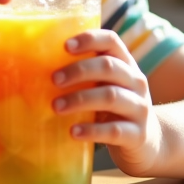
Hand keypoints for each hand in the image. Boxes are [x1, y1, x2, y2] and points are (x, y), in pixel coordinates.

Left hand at [51, 30, 164, 175]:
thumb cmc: (115, 111)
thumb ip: (84, 77)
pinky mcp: (138, 135)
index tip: (65, 46)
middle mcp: (136, 82)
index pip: (112, 41)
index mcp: (126, 65)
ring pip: (111, 97)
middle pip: (109, 67)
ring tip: (56, 107)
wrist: (150, 144)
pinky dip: (92, 130)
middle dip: (78, 70)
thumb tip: (34, 69)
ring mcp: (140, 108)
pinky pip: (114, 130)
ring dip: (80, 99)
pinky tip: (73, 132)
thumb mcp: (106, 88)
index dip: (90, 39)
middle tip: (53, 80)